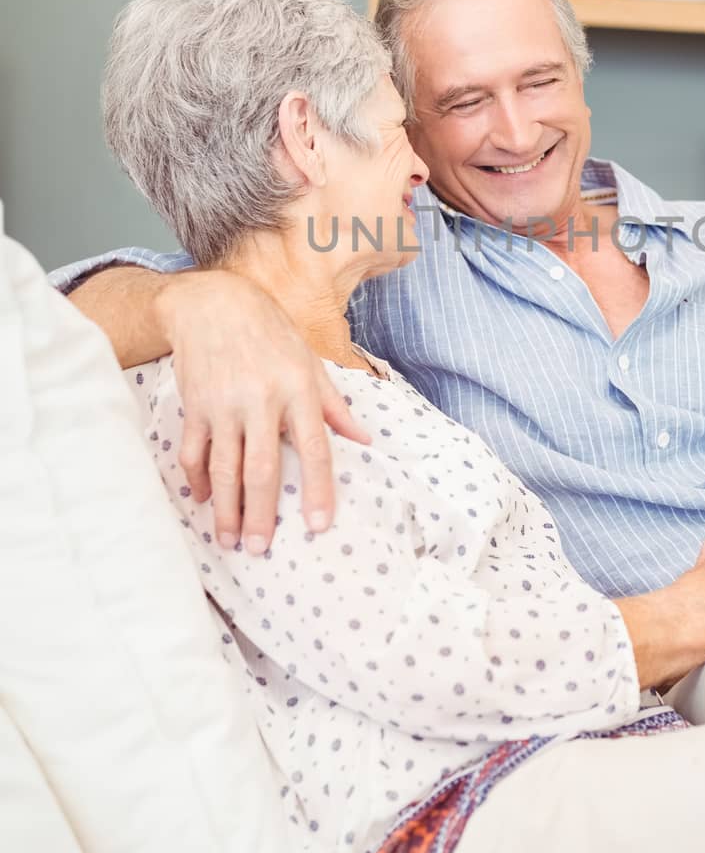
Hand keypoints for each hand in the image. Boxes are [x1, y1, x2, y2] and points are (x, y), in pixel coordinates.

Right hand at [157, 270, 369, 551]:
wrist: (212, 303)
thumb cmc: (270, 333)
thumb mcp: (310, 361)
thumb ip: (334, 406)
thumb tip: (364, 441)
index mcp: (297, 388)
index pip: (314, 447)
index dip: (318, 488)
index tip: (319, 524)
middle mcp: (261, 399)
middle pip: (262, 468)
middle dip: (262, 513)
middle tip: (261, 549)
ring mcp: (223, 405)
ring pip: (224, 468)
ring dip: (227, 509)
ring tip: (231, 540)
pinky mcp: (194, 406)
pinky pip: (193, 452)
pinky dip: (197, 479)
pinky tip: (204, 500)